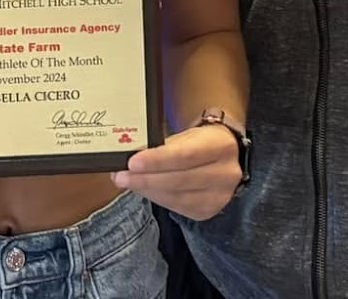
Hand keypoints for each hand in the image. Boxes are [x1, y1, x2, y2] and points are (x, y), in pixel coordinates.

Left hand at [112, 123, 240, 220]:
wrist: (224, 157)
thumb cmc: (200, 142)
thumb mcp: (187, 136)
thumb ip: (162, 147)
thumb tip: (129, 158)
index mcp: (221, 146)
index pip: (186, 155)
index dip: (158, 161)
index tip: (132, 163)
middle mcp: (226, 174)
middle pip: (180, 180)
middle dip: (146, 179)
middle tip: (121, 176)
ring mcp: (219, 196)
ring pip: (177, 197)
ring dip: (148, 190)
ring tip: (127, 182)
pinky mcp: (208, 211)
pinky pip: (177, 208)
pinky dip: (157, 198)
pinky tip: (144, 190)